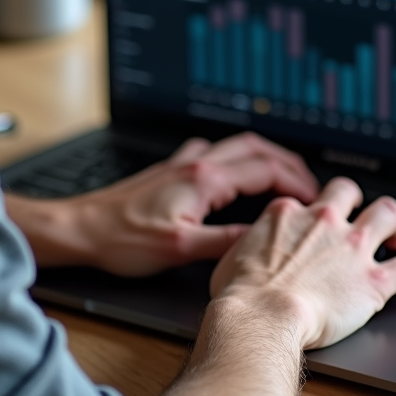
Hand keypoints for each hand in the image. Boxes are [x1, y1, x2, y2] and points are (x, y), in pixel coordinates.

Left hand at [8, 132, 319, 276]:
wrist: (81, 229)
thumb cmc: (122, 240)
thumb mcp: (181, 249)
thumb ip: (226, 242)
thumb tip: (264, 239)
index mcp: (204, 180)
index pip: (264, 170)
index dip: (295, 181)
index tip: (314, 196)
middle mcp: (196, 163)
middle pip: (256, 149)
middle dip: (288, 162)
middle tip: (310, 183)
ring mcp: (183, 163)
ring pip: (236, 146)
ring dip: (265, 156)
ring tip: (284, 175)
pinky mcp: (170, 170)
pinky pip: (213, 152)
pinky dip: (236, 157)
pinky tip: (233, 172)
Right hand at [209, 177, 395, 349]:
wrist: (261, 317)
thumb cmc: (241, 296)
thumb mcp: (231, 258)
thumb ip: (248, 247)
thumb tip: (245, 256)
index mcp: (287, 213)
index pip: (308, 199)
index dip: (314, 211)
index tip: (317, 223)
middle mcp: (323, 221)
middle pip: (350, 190)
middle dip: (359, 201)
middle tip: (362, 219)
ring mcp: (352, 247)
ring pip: (388, 212)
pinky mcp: (374, 280)